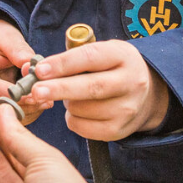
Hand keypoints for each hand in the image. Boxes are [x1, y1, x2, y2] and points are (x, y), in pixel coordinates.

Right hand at [0, 19, 49, 122]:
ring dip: (26, 109)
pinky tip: (42, 104)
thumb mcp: (7, 37)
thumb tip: (27, 66)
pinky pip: (11, 109)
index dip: (12, 94)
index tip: (31, 94)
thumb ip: (17, 50)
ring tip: (46, 103)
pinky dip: (26, 109)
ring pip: (5, 110)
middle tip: (43, 101)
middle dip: (22, 104)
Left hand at [30, 40, 170, 140]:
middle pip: (90, 88)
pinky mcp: (119, 130)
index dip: (63, 64)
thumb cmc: (113, 69)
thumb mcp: (102, 52)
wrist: (146, 95)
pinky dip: (73, 119)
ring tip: (71, 96)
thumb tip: (35, 70)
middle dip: (59, 89)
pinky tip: (79, 110)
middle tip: (35, 91)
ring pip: (82, 109)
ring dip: (67, 103)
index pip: (90, 58)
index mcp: (123, 56)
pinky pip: (83, 127)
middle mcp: (130, 82)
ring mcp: (127, 108)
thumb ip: (72, 58)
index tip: (40, 69)